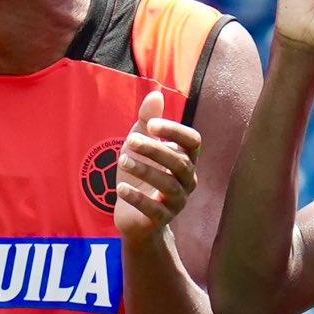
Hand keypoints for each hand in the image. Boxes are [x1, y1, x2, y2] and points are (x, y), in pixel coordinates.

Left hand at [115, 89, 202, 241]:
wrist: (133, 215)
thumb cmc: (140, 175)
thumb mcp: (139, 146)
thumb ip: (147, 121)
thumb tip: (155, 94)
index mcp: (186, 159)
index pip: (193, 141)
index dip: (175, 131)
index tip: (151, 124)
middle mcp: (187, 180)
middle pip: (180, 162)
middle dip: (154, 150)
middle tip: (130, 141)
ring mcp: (177, 201)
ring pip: (168, 185)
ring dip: (144, 170)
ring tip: (122, 160)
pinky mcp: (162, 219)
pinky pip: (154, 210)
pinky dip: (137, 198)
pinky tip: (120, 189)